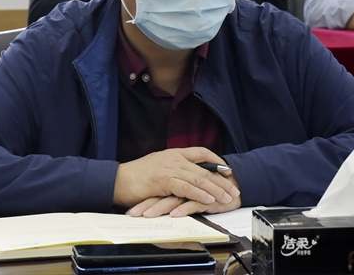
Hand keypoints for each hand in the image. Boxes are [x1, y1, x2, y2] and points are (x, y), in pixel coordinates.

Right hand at [113, 148, 239, 209]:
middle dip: (222, 180)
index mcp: (174, 153)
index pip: (201, 152)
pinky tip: (209, 200)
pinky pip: (186, 187)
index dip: (216, 161)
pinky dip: (200, 194)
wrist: (118, 180)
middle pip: (204, 168)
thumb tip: (188, 177)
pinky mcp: (164, 180)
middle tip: (235, 190)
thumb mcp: (159, 168)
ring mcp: (169, 168)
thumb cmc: (136, 177)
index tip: (228, 171)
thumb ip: (174, 169)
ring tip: (227, 198)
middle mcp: (174, 158)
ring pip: (199, 178)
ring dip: (215, 189)